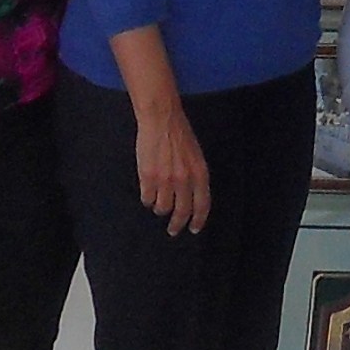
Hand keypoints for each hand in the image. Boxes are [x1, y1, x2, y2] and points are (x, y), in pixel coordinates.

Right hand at [137, 107, 212, 232]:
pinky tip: (148, 194)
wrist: (161, 119)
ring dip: (160, 209)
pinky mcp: (148, 177)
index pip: (202, 205)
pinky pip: (147, 199)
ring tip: (158, 204)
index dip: (198, 220)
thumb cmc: (179, 134)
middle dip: (177, 224)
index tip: (193, 228)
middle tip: (173, 230)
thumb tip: (192, 197)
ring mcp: (165, 180)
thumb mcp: (196, 156)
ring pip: (162, 207)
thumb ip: (195, 176)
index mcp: (200, 173)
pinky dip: (147, 199)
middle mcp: (184, 180)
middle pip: (182, 212)